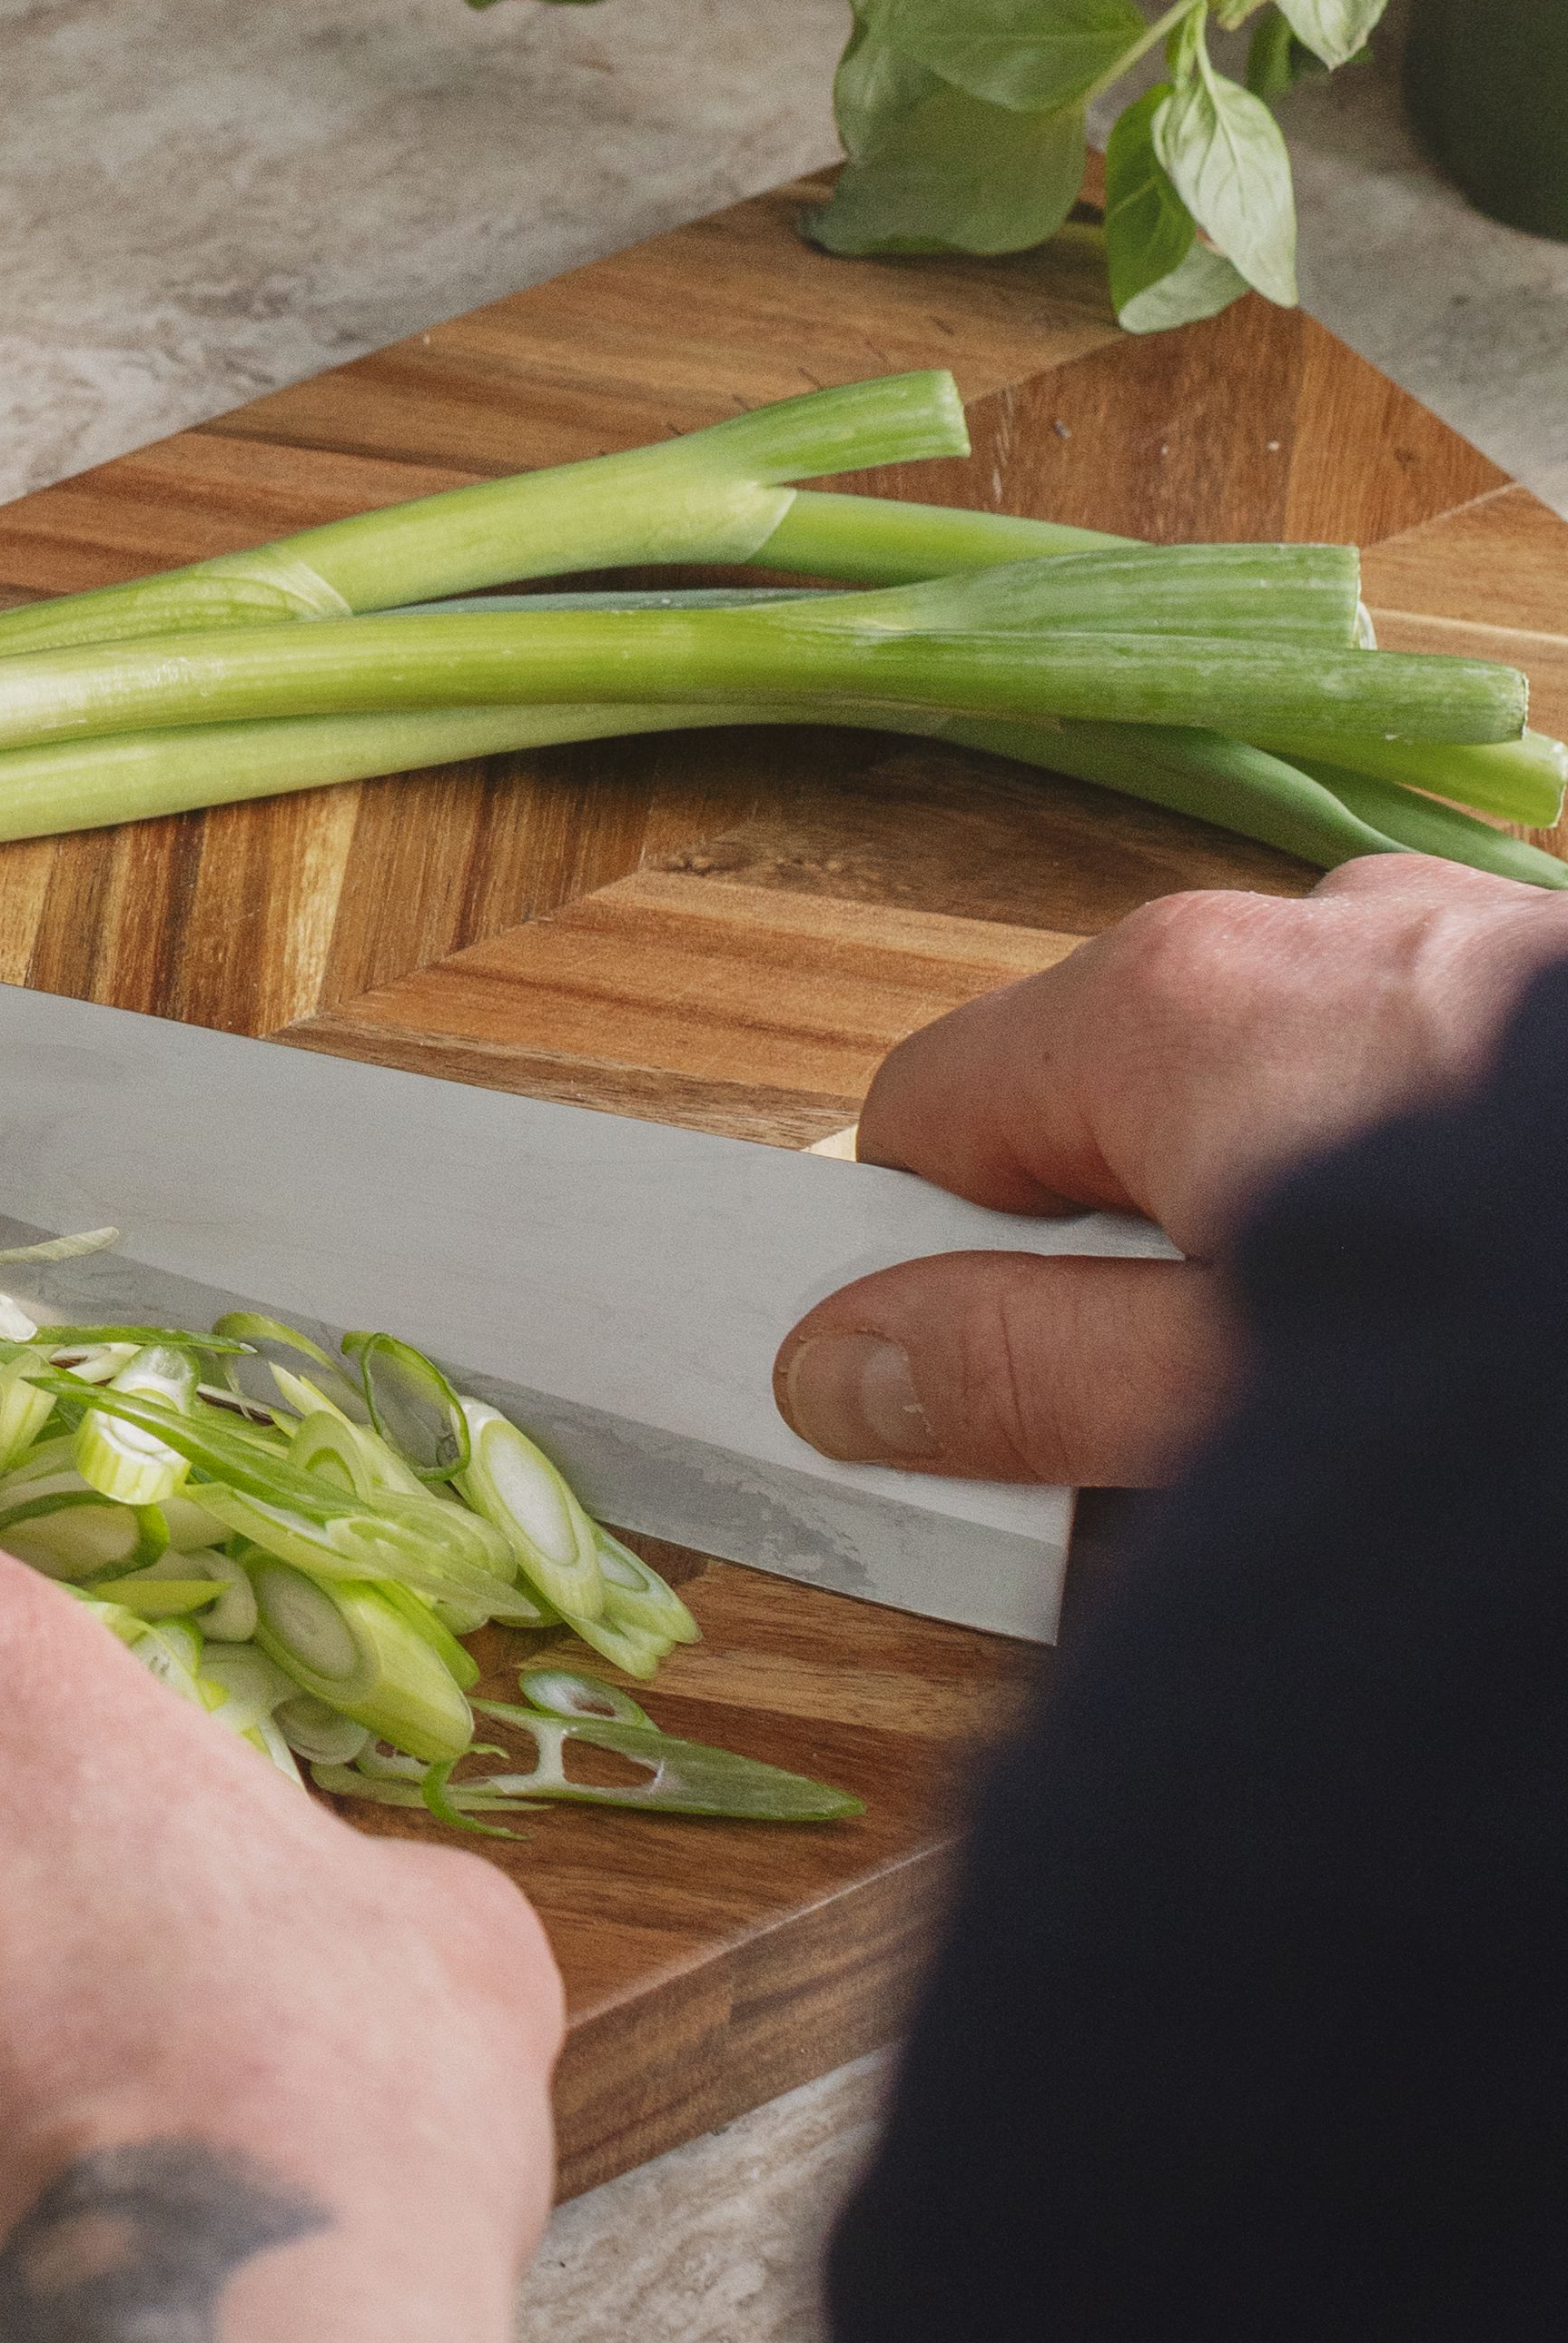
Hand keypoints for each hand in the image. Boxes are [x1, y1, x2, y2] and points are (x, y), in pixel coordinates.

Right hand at [773, 851, 1555, 1486]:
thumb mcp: (1213, 1402)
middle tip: (1233, 1416)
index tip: (1000, 1396)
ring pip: (1305, 1094)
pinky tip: (1531, 1308)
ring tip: (1418, 1375)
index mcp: (1176, 1002)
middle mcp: (1316, 926)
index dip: (940, 1269)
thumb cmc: (1519, 1353)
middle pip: (1127, 1102)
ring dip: (1316, 1223)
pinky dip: (1456, 1186)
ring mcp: (1471, 938)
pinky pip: (1450, 1082)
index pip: (936, 1113)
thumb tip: (842, 1371)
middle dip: (1151, 1256)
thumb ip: (1012, 1376)